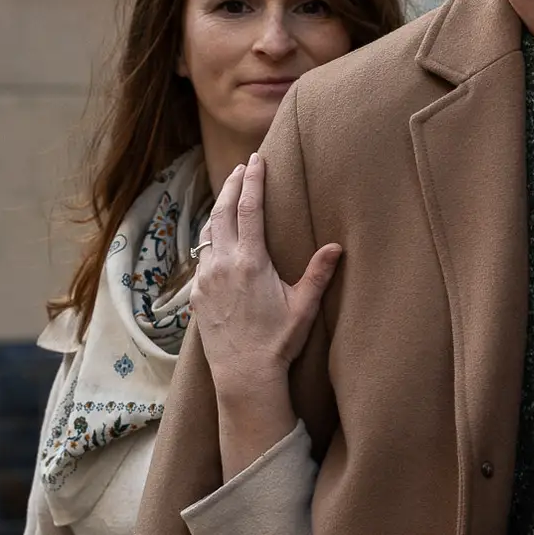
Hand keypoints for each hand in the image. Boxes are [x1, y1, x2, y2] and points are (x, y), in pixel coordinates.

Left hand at [193, 147, 339, 441]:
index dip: (254, 181)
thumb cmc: (278, 342)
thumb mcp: (303, 307)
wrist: (243, 375)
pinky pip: (203, 261)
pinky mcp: (197, 296)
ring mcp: (206, 279)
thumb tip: (336, 247)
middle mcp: (223, 264)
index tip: (257, 160)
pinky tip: (218, 246)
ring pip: (209, 234)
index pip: (250, 209)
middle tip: (241, 167)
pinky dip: (211, 245)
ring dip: (219, 213)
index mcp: (251, 261)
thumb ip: (318, 274)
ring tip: (228, 200)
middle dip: (233, 186)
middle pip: (223, 212)